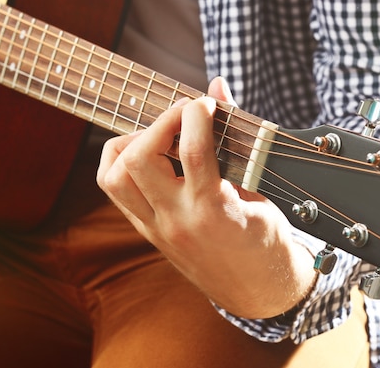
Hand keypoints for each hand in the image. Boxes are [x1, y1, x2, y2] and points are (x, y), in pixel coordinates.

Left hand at [97, 76, 316, 318]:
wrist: (256, 292)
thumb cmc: (266, 241)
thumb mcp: (261, 189)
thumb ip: (235, 136)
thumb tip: (218, 86)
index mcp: (215, 211)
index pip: (193, 150)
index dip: (196, 113)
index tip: (206, 103)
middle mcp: (177, 220)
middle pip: (138, 159)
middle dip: (158, 123)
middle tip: (183, 116)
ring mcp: (156, 228)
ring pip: (113, 176)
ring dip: (129, 144)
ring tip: (160, 137)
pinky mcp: (146, 231)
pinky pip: (115, 190)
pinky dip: (123, 163)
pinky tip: (150, 155)